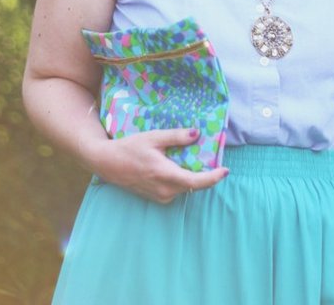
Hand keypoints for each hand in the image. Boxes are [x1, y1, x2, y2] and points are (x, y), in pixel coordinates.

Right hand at [84, 128, 228, 203]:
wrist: (108, 163)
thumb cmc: (130, 148)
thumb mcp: (153, 138)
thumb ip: (176, 137)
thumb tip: (197, 134)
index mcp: (165, 175)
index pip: (196, 182)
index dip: (213, 178)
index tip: (225, 170)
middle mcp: (165, 191)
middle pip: (193, 185)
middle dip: (206, 174)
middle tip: (214, 158)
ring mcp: (160, 197)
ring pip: (185, 188)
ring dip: (193, 177)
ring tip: (197, 160)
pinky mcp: (157, 198)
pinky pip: (176, 190)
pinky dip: (183, 180)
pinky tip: (179, 166)